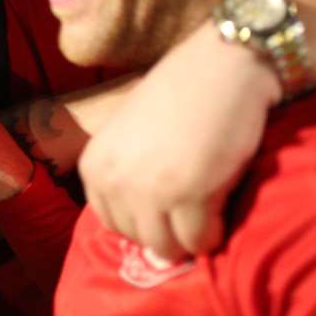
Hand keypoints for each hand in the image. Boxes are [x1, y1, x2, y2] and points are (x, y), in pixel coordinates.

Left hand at [80, 23, 273, 258]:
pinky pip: (198, 241)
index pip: (111, 222)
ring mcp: (147, 189)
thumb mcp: (129, 136)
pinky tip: (221, 214)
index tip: (168, 211)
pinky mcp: (187, 194)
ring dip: (189, 239)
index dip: (143, 221)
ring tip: (207, 214)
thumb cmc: (179, 97)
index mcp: (94, 165)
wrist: (221, 68)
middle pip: (138, 237)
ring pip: (165, 246)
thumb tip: (140, 225)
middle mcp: (113, 180)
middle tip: (193, 213)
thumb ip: (126, 175)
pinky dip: (212, 236)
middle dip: (167, 232)